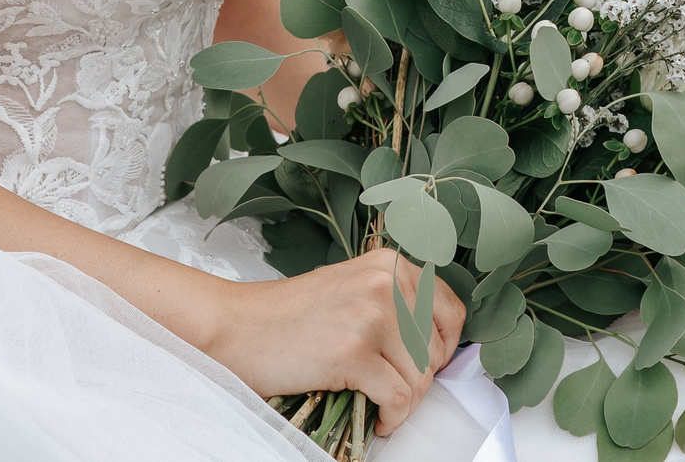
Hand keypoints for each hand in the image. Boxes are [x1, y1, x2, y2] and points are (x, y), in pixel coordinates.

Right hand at [205, 246, 464, 430]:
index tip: (426, 366)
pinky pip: (398, 398)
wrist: (233, 327)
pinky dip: (392, 418)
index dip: (444, 347)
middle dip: (420, 379)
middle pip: (437, 349)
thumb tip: (431, 343)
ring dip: (405, 403)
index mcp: (390, 264)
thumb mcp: (350, 287)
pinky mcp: (353, 352)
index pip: (451, 311)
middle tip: (395, 391)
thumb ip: (392, 302)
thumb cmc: (286, 316)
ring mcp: (371, 315)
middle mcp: (386, 283)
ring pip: (421, 377)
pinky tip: (379, 420)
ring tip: (383, 407)